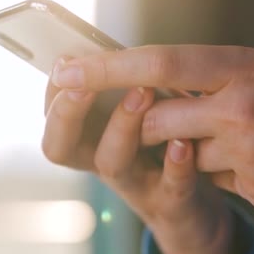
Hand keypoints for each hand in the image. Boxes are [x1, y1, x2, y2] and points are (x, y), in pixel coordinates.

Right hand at [42, 58, 237, 253]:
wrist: (200, 207)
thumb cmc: (164, 150)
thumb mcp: (139, 116)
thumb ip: (121, 88)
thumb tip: (102, 46)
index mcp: (91, 141)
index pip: (53, 120)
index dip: (53, 93)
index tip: (65, 61)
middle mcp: (104, 163)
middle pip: (62, 147)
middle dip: (67, 113)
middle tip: (82, 84)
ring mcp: (136, 186)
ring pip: (111, 164)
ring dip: (121, 126)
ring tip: (141, 93)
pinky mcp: (173, 203)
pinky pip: (171, 187)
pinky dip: (175, 165)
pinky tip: (184, 142)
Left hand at [51, 45, 253, 228]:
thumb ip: (217, 79)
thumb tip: (162, 84)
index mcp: (245, 65)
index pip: (159, 60)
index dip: (107, 67)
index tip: (66, 70)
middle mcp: (241, 103)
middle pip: (157, 116)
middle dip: (150, 126)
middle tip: (171, 124)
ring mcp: (249, 148)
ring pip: (187, 154)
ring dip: (205, 154)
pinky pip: (220, 180)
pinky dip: (236, 174)